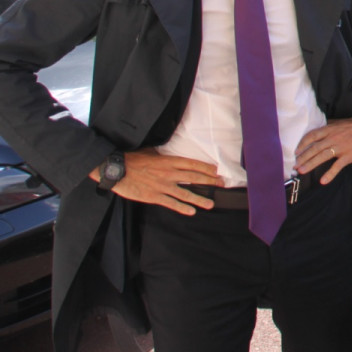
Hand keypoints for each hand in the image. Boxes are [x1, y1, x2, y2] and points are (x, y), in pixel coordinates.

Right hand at [89, 149, 223, 214]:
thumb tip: (172, 155)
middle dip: (210, 181)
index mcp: (169, 161)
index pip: (193, 164)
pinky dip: (182, 208)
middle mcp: (169, 173)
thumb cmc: (133, 159)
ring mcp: (162, 186)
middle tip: (221, 185)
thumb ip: (164, 156)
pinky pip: (171, 203)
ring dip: (200, 199)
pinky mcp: (154, 197)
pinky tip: (191, 211)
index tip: (216, 171)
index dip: (206, 168)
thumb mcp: (152, 152)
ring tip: (211, 204)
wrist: (117, 169)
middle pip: (194, 178)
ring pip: (185, 193)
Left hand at [295, 112, 351, 183]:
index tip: (295, 151)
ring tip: (302, 171)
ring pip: (322, 157)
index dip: (302, 144)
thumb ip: (327, 127)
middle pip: (314, 148)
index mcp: (329, 129)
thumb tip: (315, 130)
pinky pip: (337, 166)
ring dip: (311, 164)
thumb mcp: (338, 122)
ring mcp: (340, 147)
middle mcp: (332, 138)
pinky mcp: (348, 156)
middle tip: (294, 165)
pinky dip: (330, 174)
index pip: (312, 136)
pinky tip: (323, 181)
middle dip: (303, 157)